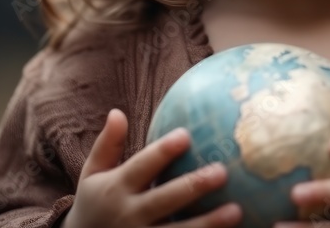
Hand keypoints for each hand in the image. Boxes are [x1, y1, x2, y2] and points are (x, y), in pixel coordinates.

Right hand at [60, 109, 241, 227]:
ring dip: (208, 223)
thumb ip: (107, 145)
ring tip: (237, 210)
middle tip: (223, 172)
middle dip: (194, 186)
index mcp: (116, 188)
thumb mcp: (92, 175)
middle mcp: (129, 214)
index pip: (142, 165)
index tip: (186, 134)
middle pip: (166, 198)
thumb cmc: (94, 205)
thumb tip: (117, 111)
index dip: (163, 151)